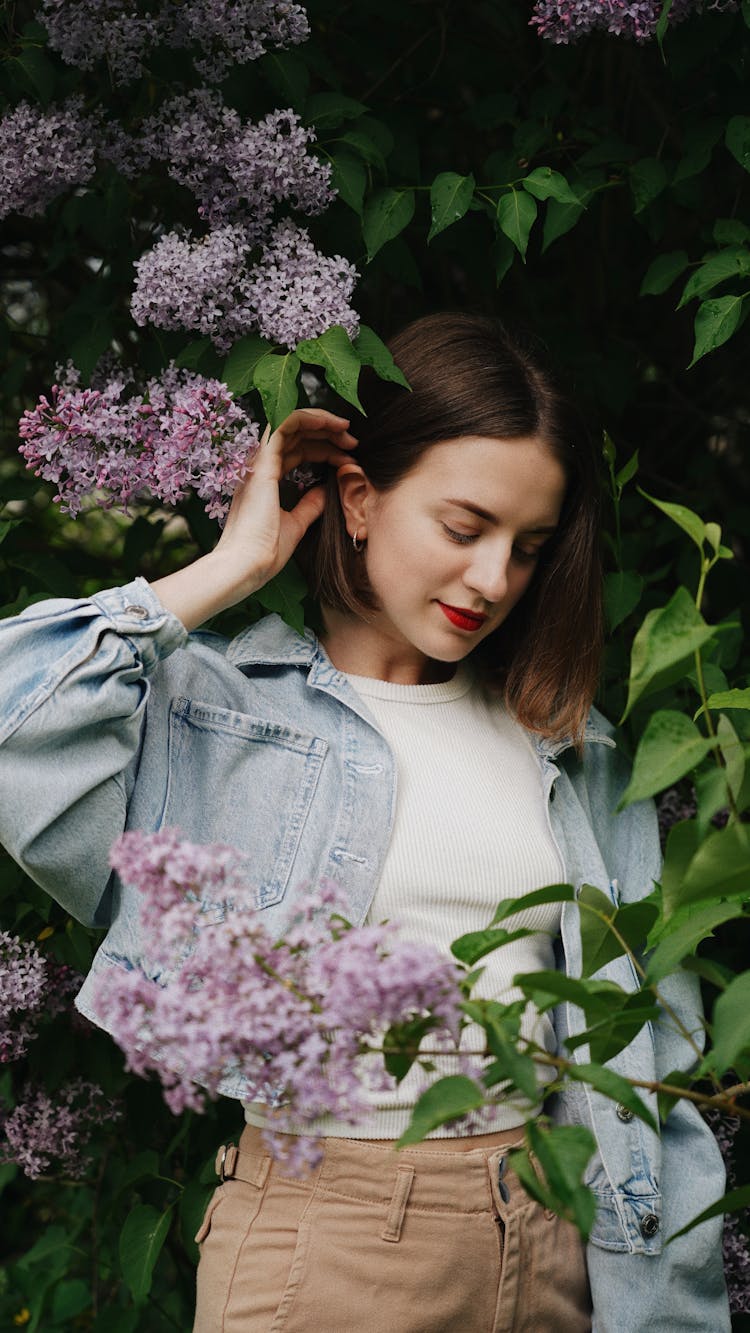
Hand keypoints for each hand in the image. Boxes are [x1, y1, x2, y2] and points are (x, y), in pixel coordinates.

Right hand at [150, 408, 357, 629]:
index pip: (297, 451)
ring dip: (321, 422)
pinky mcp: (263, 463)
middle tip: (353, 442)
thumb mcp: (296, 524)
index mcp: (266, 480)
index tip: (350, 459)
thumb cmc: (265, 552)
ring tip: (347, 430)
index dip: (325, 450)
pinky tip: (332, 424)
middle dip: (327, 433)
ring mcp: (260, 463)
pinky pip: (285, 426)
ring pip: (290, 424)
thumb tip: (325, 491)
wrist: (247, 565)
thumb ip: (310, 505)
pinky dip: (309, 419)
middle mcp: (261, 467)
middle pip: (296, 435)